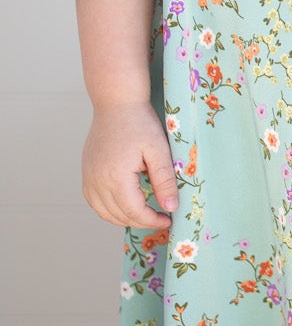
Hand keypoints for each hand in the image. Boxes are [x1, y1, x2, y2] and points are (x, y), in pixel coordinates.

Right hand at [82, 101, 179, 229]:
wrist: (116, 103)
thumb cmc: (139, 122)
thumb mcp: (159, 150)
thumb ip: (165, 180)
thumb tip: (171, 207)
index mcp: (115, 175)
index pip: (134, 212)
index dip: (152, 221)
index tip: (168, 220)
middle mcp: (97, 180)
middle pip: (118, 216)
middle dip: (141, 222)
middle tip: (160, 218)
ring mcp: (88, 177)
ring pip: (104, 212)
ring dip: (125, 219)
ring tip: (145, 215)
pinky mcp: (86, 173)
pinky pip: (94, 202)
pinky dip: (109, 210)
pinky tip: (126, 206)